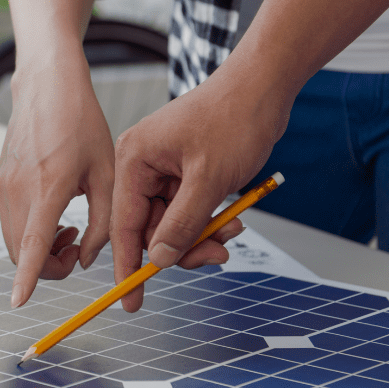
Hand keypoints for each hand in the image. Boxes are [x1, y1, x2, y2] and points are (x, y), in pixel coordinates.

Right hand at [0, 50, 113, 307]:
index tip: (19, 302)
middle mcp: (18, 189)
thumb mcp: (108, 171)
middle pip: (21, 254)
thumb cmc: (81, 122)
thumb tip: (87, 259)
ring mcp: (3, 186)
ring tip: (72, 229)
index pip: (32, 243)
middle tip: (78, 249)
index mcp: (50, 185)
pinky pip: (9, 223)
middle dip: (48, 266)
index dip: (27, 277)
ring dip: (39, 251)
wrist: (46, 86)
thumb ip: (104, 222)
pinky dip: (29, 233)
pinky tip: (56, 215)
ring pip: (13, 242)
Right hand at [109, 61, 290, 310]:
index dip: (129, 263)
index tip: (132, 300)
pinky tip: (231, 217)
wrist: (263, 87)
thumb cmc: (233, 119)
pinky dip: (209, 220)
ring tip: (231, 230)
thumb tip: (160, 260)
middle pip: (150, 227)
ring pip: (172, 222)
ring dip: (202, 234)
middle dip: (182, 245)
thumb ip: (182, 224)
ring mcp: (163, 167)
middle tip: (214, 257)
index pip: (124, 223)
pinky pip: (188, 209)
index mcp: (133, 159)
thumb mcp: (208, 180)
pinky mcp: (184, 170)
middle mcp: (141, 164)